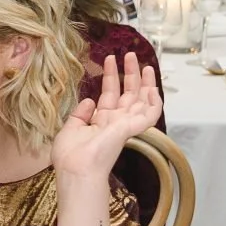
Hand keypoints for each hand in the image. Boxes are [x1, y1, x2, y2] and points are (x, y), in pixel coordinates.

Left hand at [51, 53, 162, 180]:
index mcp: (101, 122)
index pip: (110, 95)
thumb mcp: (71, 128)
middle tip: (130, 55)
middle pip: (128, 94)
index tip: (109, 59)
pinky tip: (154, 88)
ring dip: (145, 82)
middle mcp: (115, 122)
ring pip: (142, 100)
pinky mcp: (133, 128)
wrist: (77, 170)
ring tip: (144, 64)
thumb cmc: (70, 155)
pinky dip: (155, 102)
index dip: (111, 77)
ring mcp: (125, 125)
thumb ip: (80, 114)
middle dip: (130, 74)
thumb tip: (89, 100)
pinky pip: (151, 115)